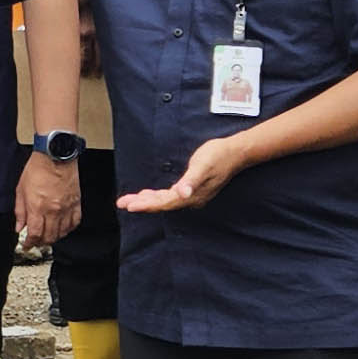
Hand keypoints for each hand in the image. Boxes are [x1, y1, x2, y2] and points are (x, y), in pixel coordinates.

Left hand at [16, 150, 80, 247]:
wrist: (56, 155)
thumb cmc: (38, 168)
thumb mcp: (21, 189)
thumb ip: (20, 211)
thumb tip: (19, 226)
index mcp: (37, 207)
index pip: (34, 234)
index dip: (29, 243)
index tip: (26, 245)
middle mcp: (53, 210)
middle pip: (49, 237)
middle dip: (40, 243)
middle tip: (36, 242)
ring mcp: (66, 208)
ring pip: (62, 233)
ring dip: (54, 238)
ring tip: (47, 236)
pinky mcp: (76, 203)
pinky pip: (74, 223)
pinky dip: (68, 229)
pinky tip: (62, 228)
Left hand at [119, 134, 250, 214]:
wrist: (235, 153)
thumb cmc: (218, 156)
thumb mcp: (202, 166)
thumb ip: (191, 181)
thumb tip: (182, 194)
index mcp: (191, 195)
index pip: (164, 203)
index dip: (146, 205)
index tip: (129, 206)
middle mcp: (191, 199)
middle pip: (162, 204)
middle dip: (142, 204)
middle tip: (122, 203)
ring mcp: (193, 195)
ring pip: (166, 201)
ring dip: (148, 200)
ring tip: (130, 200)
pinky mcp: (193, 189)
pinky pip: (171, 196)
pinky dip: (158, 196)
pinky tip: (150, 194)